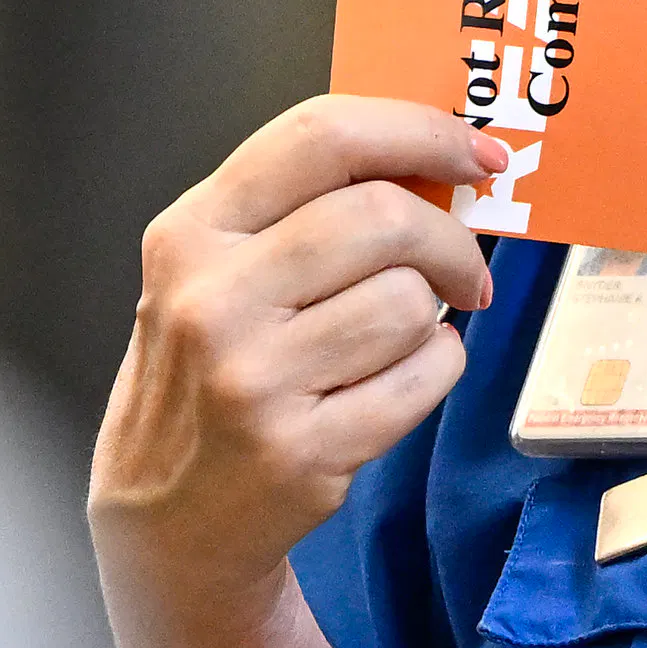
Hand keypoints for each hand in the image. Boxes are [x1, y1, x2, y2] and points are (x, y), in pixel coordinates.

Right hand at [90, 96, 510, 618]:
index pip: (321, 136)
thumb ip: (299, 208)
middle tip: (464, 266)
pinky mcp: (302, 452)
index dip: (419, 130)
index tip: (479, 151)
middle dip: (450, 239)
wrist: (167, 516)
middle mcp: (212, 301)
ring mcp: (254, 381)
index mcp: (190, 233)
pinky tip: (398, 378)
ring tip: (399, 337)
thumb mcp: (213, 272)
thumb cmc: (207, 372)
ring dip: (432, 316)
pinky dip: (436, 369)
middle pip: (383, 218)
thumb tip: (436, 159)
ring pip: (411, 303)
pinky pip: (424, 377)